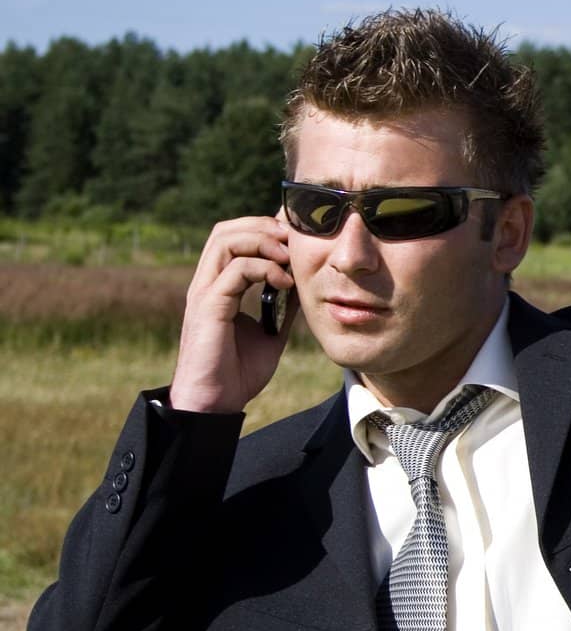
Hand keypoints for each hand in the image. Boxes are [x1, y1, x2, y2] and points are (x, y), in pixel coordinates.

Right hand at [168, 215, 296, 413]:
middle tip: (294, 240)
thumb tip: (306, 283)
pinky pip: (235, 271)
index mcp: (219, 287)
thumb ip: (284, 306)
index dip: (263, 230)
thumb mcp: (272, 331)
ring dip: (263, 241)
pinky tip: (285, 282)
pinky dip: (264, 268)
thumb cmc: (238, 373)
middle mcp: (207, 284)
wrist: (215, 405)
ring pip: (225, 241)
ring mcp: (205, 293)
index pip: (233, 238)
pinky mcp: (208, 307)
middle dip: (262, 226)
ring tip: (290, 257)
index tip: (296, 241)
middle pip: (225, 230)